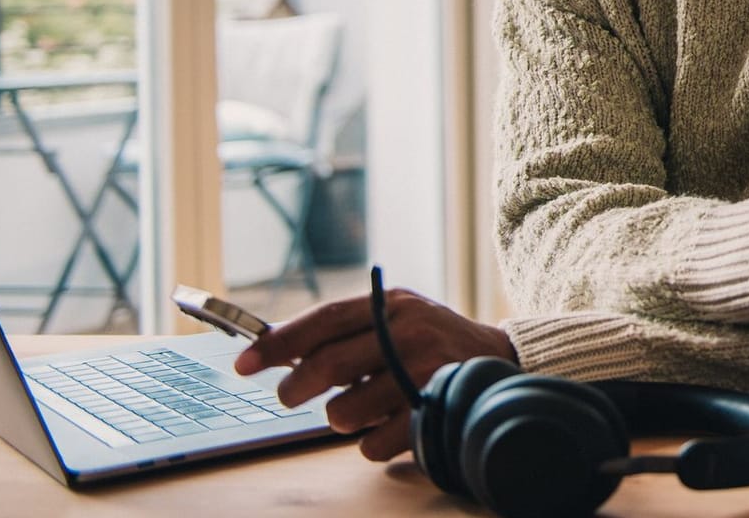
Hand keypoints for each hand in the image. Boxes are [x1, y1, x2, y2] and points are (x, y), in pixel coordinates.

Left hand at [234, 287, 516, 461]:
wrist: (503, 362)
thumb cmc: (433, 342)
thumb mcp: (399, 319)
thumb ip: (350, 330)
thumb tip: (279, 351)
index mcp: (394, 303)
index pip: (326, 318)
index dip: (280, 341)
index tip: (245, 362)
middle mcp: (410, 331)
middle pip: (329, 365)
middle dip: (296, 388)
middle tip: (289, 397)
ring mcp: (424, 371)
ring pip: (345, 411)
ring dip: (342, 418)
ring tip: (360, 409)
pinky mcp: (433, 411)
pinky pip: (372, 443)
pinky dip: (370, 441)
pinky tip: (390, 425)